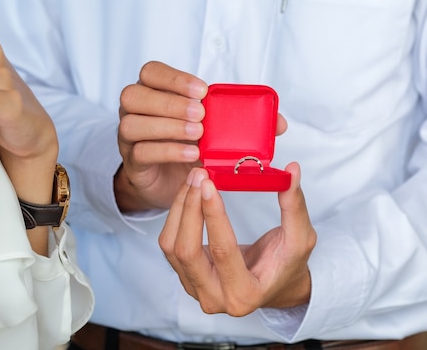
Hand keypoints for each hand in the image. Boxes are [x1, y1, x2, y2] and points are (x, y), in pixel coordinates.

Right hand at [115, 61, 286, 211]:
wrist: (169, 182)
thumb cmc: (189, 145)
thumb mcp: (214, 129)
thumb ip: (241, 120)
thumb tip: (278, 123)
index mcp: (153, 92)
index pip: (151, 72)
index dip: (174, 79)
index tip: (203, 91)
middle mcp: (135, 111)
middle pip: (133, 95)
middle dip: (169, 103)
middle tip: (201, 115)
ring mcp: (128, 137)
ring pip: (132, 123)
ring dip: (167, 127)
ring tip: (198, 135)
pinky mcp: (132, 162)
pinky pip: (140, 152)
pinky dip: (167, 151)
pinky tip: (191, 154)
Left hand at [158, 163, 315, 314]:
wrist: (274, 286)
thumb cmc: (287, 264)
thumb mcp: (300, 238)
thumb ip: (294, 206)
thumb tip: (292, 169)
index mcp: (244, 295)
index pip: (222, 251)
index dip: (213, 215)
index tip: (208, 184)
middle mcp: (214, 298)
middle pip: (186, 251)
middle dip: (189, 209)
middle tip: (199, 176)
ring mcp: (195, 290)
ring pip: (171, 246)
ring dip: (179, 208)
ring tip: (192, 180)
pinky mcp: (184, 277)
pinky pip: (169, 245)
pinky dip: (175, 216)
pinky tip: (187, 195)